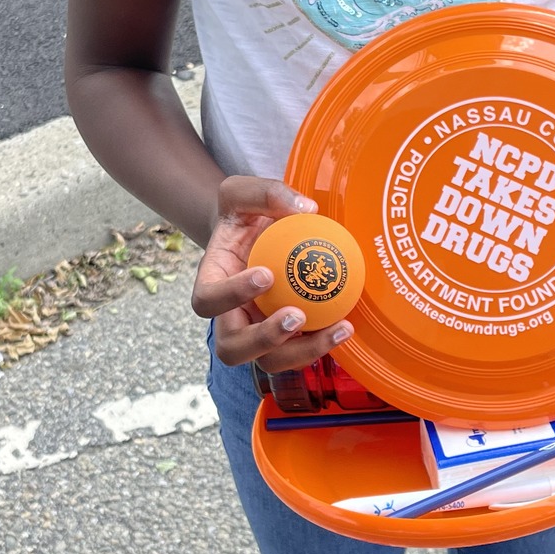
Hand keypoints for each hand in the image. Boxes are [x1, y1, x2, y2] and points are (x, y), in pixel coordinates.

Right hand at [192, 175, 357, 374]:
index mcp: (212, 282)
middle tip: (297, 316)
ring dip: (303, 352)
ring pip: (270, 361)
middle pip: (232, 348)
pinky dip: (323, 344)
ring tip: (337, 329)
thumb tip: (306, 208)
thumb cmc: (244, 215)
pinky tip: (347, 327)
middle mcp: (230, 316)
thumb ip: (268, 193)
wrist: (254, 234)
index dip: (230, 296)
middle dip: (263, 340)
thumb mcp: (244, 191)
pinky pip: (300, 350)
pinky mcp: (284, 339)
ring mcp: (256, 332)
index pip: (207, 300)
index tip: (266, 274)